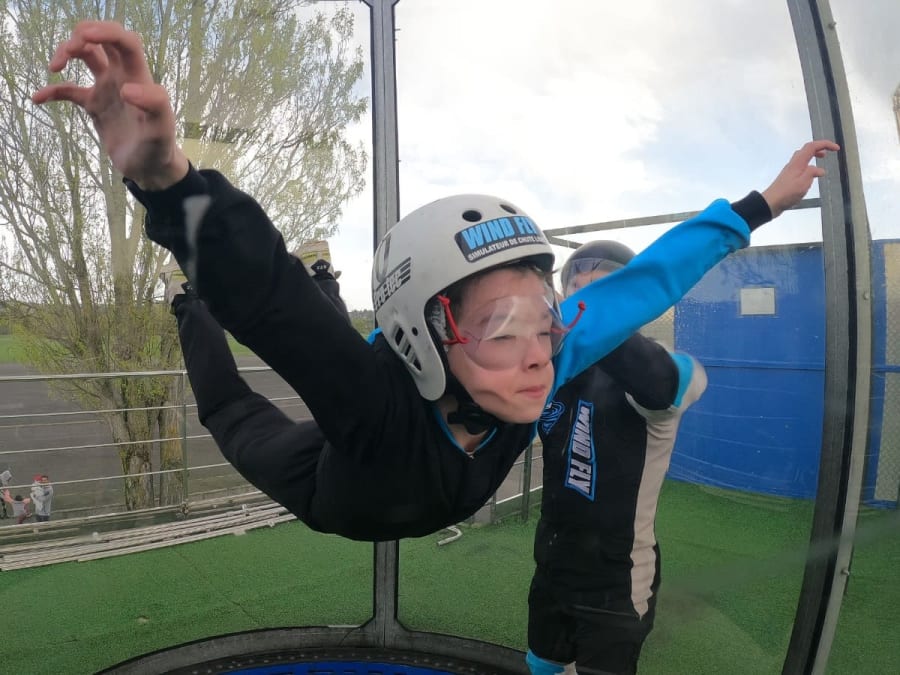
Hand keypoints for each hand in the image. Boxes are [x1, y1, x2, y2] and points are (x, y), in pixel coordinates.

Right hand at [32, 21, 188, 189]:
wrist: (150, 169)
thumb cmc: (159, 147)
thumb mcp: (161, 128)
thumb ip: (154, 105)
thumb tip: (127, 89)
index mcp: (139, 77)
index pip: (125, 41)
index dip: (105, 31)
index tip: (84, 37)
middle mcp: (123, 77)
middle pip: (102, 40)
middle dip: (81, 37)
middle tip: (67, 54)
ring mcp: (108, 89)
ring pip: (86, 56)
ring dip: (67, 53)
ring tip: (54, 68)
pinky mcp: (95, 105)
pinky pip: (69, 91)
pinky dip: (53, 91)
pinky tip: (38, 98)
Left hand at [761, 140, 839, 217]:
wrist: (770, 202)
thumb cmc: (786, 193)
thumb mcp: (803, 182)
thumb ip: (812, 173)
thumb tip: (820, 170)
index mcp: (798, 162)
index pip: (812, 146)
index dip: (825, 144)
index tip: (836, 149)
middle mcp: (793, 164)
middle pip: (807, 149)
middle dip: (819, 147)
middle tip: (829, 151)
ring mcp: (790, 170)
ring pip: (803, 157)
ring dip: (814, 155)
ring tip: (822, 159)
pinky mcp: (789, 177)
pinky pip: (800, 166)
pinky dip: (809, 165)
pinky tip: (812, 174)